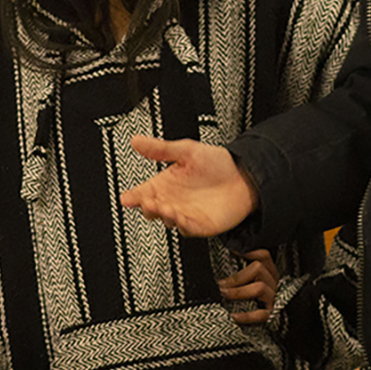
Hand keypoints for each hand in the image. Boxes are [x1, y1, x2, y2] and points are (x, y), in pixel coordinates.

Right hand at [118, 135, 257, 236]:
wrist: (244, 176)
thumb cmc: (216, 164)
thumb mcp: (186, 150)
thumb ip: (160, 148)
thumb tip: (137, 140)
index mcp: (164, 184)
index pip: (141, 192)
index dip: (132, 197)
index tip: (126, 198)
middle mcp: (171, 200)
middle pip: (150, 209)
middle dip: (146, 206)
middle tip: (146, 200)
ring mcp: (184, 214)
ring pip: (166, 220)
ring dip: (163, 215)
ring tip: (164, 206)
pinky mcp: (200, 225)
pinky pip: (186, 228)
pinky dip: (181, 224)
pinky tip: (178, 216)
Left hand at [219, 249, 278, 323]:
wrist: (262, 322)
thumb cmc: (246, 296)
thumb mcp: (244, 280)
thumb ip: (236, 270)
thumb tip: (221, 258)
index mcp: (267, 271)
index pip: (263, 255)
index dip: (249, 252)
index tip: (232, 252)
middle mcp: (273, 282)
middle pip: (259, 269)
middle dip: (236, 277)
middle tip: (220, 284)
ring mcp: (274, 297)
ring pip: (260, 287)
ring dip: (238, 292)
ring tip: (224, 294)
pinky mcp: (273, 314)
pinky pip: (262, 314)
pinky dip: (247, 316)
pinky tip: (234, 316)